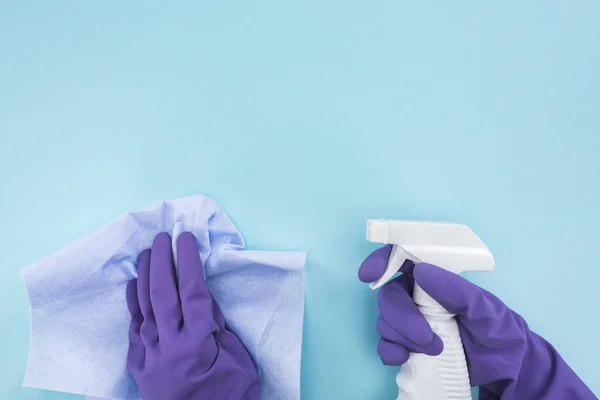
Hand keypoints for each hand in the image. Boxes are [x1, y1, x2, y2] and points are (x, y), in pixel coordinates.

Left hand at [126, 232, 259, 399]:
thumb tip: (203, 302)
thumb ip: (219, 330)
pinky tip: (132, 287)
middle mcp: (170, 344)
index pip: (192, 291)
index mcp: (198, 343)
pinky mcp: (139, 365)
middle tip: (161, 237)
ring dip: (144, 277)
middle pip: (162, 293)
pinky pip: (134, 328)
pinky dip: (133, 304)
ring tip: (145, 253)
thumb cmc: (230, 397)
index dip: (188, 261)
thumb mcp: (238, 362)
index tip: (184, 238)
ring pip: (144, 307)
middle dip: (161, 261)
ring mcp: (150, 355)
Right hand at [359, 245, 595, 399]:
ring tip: (436, 349)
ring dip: (404, 337)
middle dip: (401, 316)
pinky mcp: (408, 347)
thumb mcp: (484, 307)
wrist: (506, 367)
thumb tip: (422, 271)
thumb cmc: (498, 328)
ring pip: (385, 322)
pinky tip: (406, 358)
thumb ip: (456, 289)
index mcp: (433, 278)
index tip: (370, 274)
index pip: (400, 259)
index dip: (380, 261)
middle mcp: (417, 297)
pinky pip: (385, 346)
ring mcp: (410, 323)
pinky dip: (391, 352)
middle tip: (424, 335)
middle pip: (389, 296)